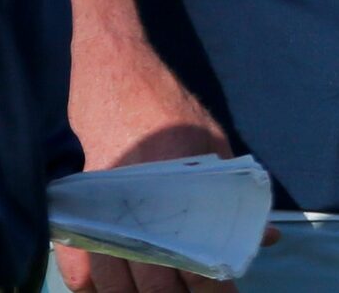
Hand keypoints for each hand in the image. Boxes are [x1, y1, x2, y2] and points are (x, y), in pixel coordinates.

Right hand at [59, 32, 237, 292]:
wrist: (114, 68)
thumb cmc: (167, 106)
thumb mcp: (211, 140)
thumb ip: (235, 192)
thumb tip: (264, 237)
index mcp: (178, 185)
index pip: (196, 259)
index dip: (213, 288)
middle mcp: (137, 203)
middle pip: (154, 281)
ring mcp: (101, 208)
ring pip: (114, 281)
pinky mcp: (74, 207)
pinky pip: (77, 263)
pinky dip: (92, 287)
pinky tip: (112, 291)